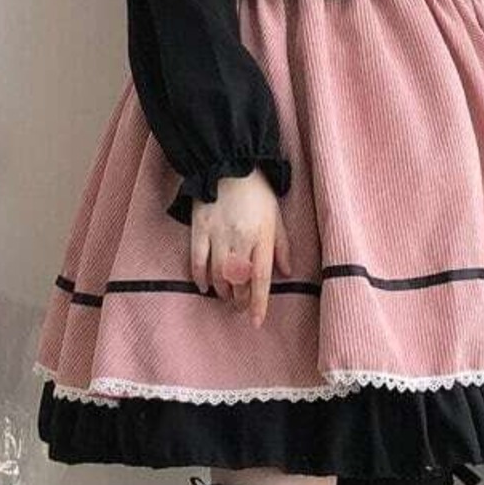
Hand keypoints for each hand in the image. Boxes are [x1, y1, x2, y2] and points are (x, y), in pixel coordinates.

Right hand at [190, 168, 291, 328]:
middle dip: (240, 300)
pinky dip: (200, 277)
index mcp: (262, 237)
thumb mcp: (276, 216)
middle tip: (241, 307)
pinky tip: (204, 287)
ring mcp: (218, 234)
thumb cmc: (257, 191)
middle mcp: (240, 239)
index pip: (261, 278)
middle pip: (238, 281)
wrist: (229, 163)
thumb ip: (282, 246)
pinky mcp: (199, 228)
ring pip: (218, 275)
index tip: (256, 321)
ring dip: (222, 292)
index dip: (259, 303)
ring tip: (226, 297)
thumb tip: (286, 273)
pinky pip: (197, 260)